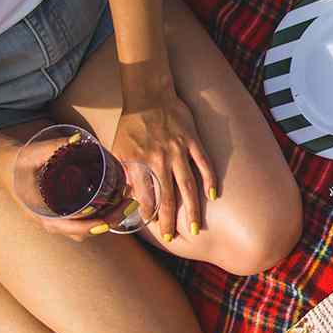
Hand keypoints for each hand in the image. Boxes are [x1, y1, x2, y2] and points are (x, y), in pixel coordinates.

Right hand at [0, 137, 134, 240]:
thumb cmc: (12, 160)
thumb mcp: (30, 154)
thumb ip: (52, 147)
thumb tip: (78, 139)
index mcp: (40, 214)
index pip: (70, 229)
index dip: (92, 226)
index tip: (111, 218)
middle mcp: (48, 220)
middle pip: (84, 231)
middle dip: (109, 220)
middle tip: (130, 203)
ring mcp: (53, 217)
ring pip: (85, 227)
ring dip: (107, 218)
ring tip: (127, 201)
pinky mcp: (58, 211)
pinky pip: (82, 219)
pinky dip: (100, 213)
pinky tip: (114, 199)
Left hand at [112, 92, 217, 242]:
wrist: (149, 94)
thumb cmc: (131, 124)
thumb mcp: (119, 149)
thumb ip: (123, 173)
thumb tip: (126, 196)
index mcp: (139, 162)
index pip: (145, 196)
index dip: (149, 214)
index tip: (154, 228)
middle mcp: (159, 160)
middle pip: (167, 197)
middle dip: (170, 220)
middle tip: (174, 238)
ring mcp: (179, 151)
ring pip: (188, 186)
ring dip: (191, 208)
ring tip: (195, 226)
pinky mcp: (192, 141)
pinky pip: (204, 164)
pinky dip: (210, 180)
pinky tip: (213, 196)